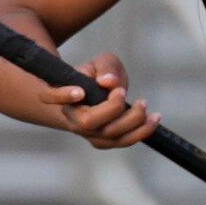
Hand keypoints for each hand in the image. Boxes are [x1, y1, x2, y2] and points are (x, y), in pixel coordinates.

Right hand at [36, 53, 157, 148]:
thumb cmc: (95, 75)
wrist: (94, 96)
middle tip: (122, 91)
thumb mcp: (100, 63)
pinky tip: (154, 118)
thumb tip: (109, 82)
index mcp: (61, 95)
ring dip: (132, 121)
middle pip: (88, 122)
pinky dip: (142, 131)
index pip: (51, 97)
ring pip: (109, 136)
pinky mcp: (104, 141)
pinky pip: (123, 142)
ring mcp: (88, 133)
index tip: (79, 91)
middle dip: (112, 108)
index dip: (62, 95)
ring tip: (144, 103)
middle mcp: (71, 118)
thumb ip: (106, 67)